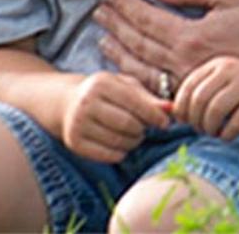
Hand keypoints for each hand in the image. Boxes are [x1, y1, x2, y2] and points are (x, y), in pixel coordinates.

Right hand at [56, 70, 171, 162]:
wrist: (66, 103)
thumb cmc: (104, 93)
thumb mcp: (124, 87)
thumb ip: (148, 97)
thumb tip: (172, 109)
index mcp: (101, 83)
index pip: (134, 103)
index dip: (154, 115)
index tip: (166, 122)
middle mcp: (86, 103)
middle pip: (128, 124)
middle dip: (143, 129)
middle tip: (144, 128)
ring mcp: (78, 124)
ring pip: (120, 142)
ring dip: (134, 142)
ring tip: (133, 134)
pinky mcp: (74, 143)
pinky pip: (109, 156)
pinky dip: (122, 153)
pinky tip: (121, 144)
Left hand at [98, 0, 238, 86]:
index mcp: (191, 36)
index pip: (147, 20)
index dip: (126, 5)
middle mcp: (185, 62)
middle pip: (139, 44)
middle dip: (116, 26)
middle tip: (98, 11)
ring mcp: (188, 81)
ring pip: (142, 69)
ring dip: (120, 53)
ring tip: (103, 39)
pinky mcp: (194, 93)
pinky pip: (157, 87)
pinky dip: (135, 76)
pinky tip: (125, 67)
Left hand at [172, 54, 238, 138]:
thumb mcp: (223, 86)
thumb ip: (200, 95)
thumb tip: (169, 114)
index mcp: (217, 65)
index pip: (188, 86)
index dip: (181, 107)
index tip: (184, 121)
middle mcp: (230, 70)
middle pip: (199, 99)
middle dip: (195, 120)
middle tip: (200, 130)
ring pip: (215, 110)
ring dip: (209, 128)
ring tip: (213, 133)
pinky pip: (235, 122)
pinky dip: (227, 133)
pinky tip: (228, 136)